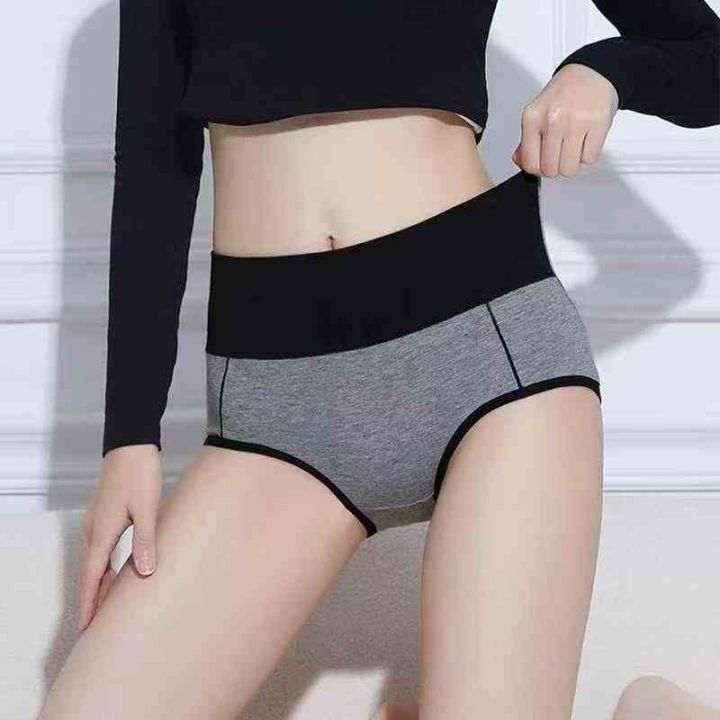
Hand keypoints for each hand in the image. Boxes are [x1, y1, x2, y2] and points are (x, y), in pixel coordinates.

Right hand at [76, 444, 162, 631]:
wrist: (132, 443)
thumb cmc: (140, 474)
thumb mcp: (147, 508)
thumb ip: (145, 541)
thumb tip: (143, 573)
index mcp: (102, 532)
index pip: (92, 577)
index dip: (90, 604)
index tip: (86, 628)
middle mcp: (94, 529)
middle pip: (91, 573)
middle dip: (94, 599)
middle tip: (97, 627)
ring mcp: (98, 521)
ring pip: (97, 561)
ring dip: (101, 583)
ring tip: (108, 606)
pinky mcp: (106, 514)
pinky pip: (102, 548)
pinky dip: (107, 565)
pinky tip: (118, 570)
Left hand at [512, 63, 619, 177]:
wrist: (591, 72)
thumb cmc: (564, 95)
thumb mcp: (537, 113)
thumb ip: (526, 140)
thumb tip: (520, 161)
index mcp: (532, 118)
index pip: (530, 164)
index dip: (538, 170)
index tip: (545, 163)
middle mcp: (552, 120)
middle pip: (551, 170)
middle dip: (557, 168)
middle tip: (561, 154)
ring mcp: (575, 122)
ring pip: (570, 169)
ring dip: (573, 163)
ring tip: (574, 147)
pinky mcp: (598, 123)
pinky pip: (589, 159)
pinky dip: (588, 155)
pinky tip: (586, 140)